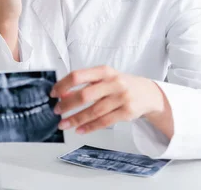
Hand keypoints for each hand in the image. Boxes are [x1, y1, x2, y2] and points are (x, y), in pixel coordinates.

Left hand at [50, 66, 165, 133]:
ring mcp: (121, 98)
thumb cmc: (119, 84)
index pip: (78, 76)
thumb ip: (85, 84)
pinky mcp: (127, 112)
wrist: (147, 93)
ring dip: (75, 119)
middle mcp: (113, 83)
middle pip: (85, 95)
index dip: (63, 85)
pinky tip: (79, 130)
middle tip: (56, 111)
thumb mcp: (104, 78)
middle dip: (67, 104)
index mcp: (104, 71)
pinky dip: (90, 127)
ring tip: (63, 124)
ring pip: (94, 111)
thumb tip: (63, 95)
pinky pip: (104, 122)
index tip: (53, 94)